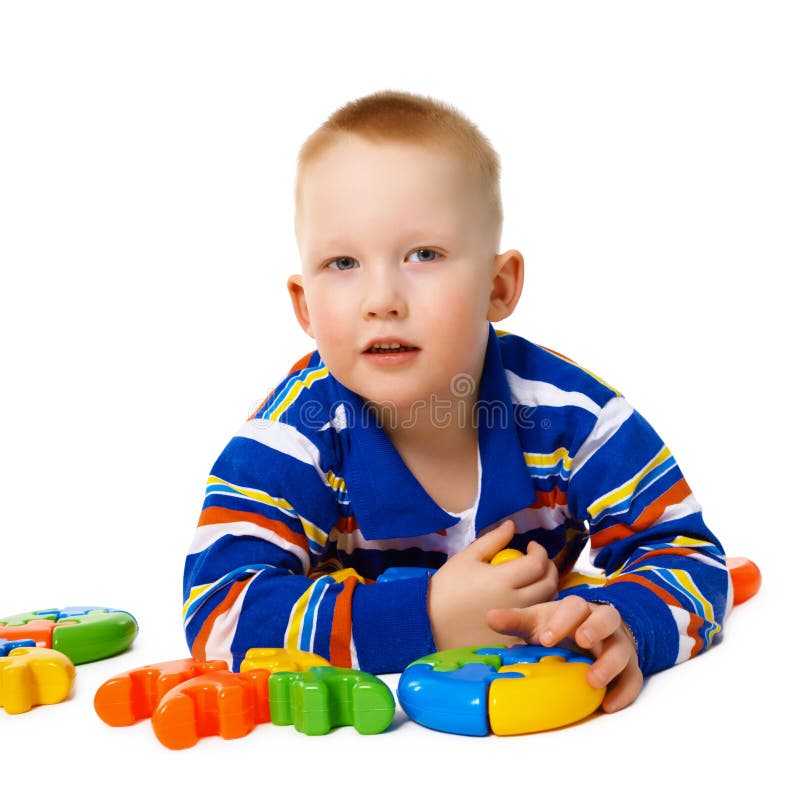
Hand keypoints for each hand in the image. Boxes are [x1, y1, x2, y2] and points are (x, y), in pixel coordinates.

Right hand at [428, 520, 558, 649]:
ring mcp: (515, 624)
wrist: (428, 622)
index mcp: (502, 579)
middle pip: (549, 584)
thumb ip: (492, 540)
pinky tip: (525, 602)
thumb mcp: (466, 557)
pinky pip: (534, 621)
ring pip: (546, 604)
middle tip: (538, 562)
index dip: (540, 551)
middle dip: (549, 568)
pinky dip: (536, 609)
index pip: (537, 563)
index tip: (531, 547)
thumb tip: (512, 525)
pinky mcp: (513, 639)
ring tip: (532, 580)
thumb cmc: (446, 588)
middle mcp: (514, 602)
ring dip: (546, 588)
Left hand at [486, 594, 642, 711]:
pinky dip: (624, 691)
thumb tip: (490, 617)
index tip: (545, 638)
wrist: (591, 636)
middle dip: (594, 628)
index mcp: (578, 609)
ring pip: (622, 649)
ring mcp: (618, 645)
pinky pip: (633, 678)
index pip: (574, 606)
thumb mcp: (538, 622)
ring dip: (610, 664)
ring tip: (593, 681)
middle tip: (580, 640)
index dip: (562, 620)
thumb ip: (516, 620)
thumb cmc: (561, 627)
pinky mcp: (628, 668)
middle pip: (607, 618)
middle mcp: (602, 623)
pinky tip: (608, 705)